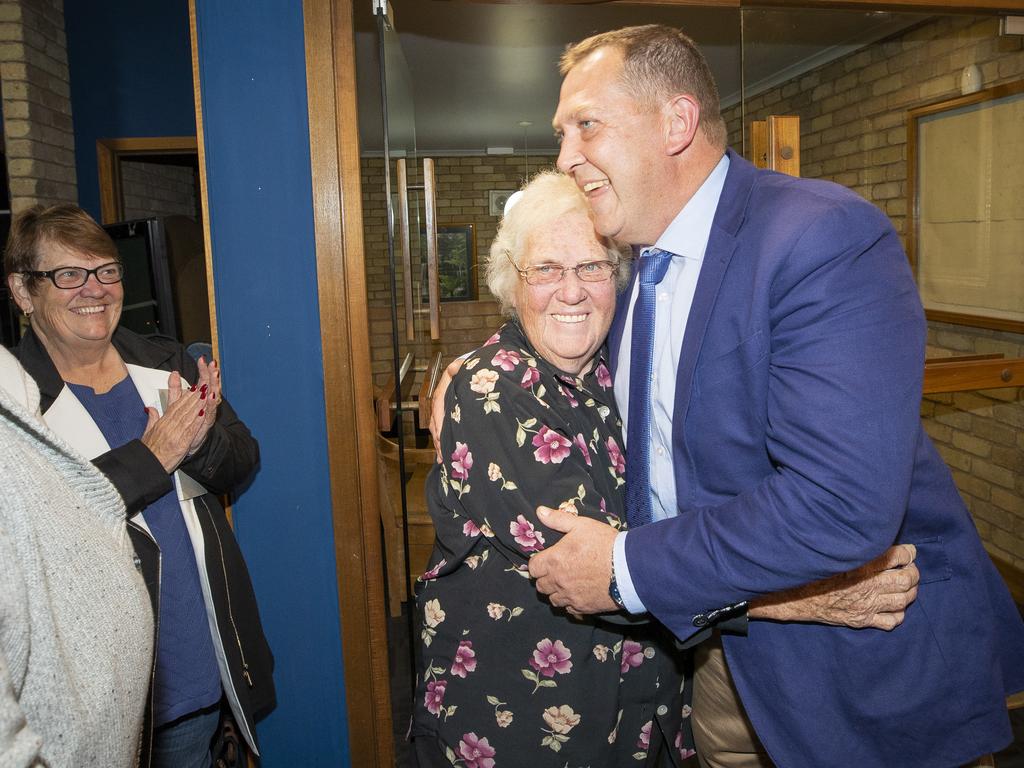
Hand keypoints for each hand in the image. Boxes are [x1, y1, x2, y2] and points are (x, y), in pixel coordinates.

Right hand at [140, 370, 205, 472]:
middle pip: (183, 409)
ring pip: (188, 416)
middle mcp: (168, 426)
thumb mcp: (147, 432)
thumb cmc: (148, 451)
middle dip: (193, 397)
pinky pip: (190, 430)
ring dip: (197, 405)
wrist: (146, 465)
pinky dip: (197, 420)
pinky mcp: (180, 443)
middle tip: (202, 386)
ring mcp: (175, 434)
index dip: (185, 396)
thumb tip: (150, 408)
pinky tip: (203, 413)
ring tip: (205, 395)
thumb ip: (152, 419)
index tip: (193, 388)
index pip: (175, 406)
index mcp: (162, 423)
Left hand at [185, 357, 220, 457]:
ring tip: (215, 374)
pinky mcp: (206, 424)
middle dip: (211, 375)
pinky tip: (212, 396)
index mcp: (197, 399)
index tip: (202, 359)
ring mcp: (206, 414)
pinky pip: (209, 413)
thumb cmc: (183, 426)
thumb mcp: (176, 404)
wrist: (183, 446)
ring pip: (212, 397)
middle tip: (212, 363)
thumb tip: (173, 373)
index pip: (201, 381)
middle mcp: (204, 405)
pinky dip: (211, 405)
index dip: (202, 370)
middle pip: (209, 386)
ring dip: (215, 386)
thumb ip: (175, 389)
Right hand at [429, 357, 464, 461]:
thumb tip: (454, 367)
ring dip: (440, 445)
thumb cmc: (465, 370)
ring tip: (443, 460)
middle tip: (443, 456)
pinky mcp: (448, 417)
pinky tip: (445, 456)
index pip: (437, 410)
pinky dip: (443, 443)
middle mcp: (439, 404)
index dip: (439, 425)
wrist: (468, 371)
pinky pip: (443, 431)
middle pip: (435, 425)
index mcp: (441, 393)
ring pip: (437, 431)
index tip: (442, 438)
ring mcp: (442, 411)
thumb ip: (458, 368)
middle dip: (438, 441)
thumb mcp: (462, 368)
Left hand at [528, 505, 619, 613]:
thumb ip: (557, 519)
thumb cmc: (604, 543)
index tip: (547, 560)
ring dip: (556, 592)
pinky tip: (578, 593)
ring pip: (553, 600)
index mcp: (554, 561)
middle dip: (545, 578)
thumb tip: (539, 511)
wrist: (628, 567)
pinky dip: (570, 603)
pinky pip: (568, 609)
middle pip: (540, 586)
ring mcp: (570, 596)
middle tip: (557, 571)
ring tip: (566, 583)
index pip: (533, 568)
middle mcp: (558, 581)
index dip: (538, 563)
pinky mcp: (583, 607)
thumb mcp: (581, 525)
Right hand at [749, 544, 918, 629]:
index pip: (899, 556)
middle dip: (913, 572)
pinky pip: (891, 621)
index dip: (908, 552)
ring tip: (905, 586)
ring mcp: (867, 605)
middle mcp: (869, 585)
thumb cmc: (811, 567)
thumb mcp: (833, 549)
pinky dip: (897, 614)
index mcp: (862, 563)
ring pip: (904, 600)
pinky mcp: (861, 619)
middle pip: (907, 579)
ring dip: (909, 592)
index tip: (908, 550)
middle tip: (909, 568)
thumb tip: (874, 535)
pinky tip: (892, 606)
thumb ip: (855, 543)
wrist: (793, 594)